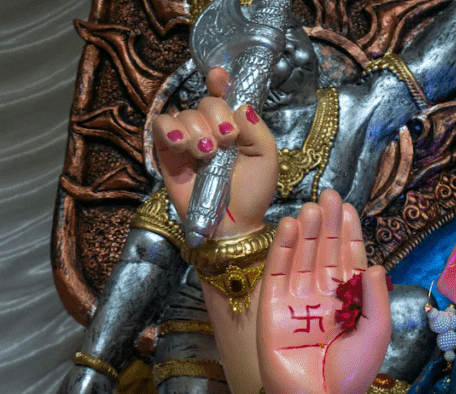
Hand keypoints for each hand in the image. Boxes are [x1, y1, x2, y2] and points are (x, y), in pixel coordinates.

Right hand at [153, 67, 277, 238]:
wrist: (233, 223)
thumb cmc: (253, 193)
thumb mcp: (266, 158)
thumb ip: (257, 128)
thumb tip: (240, 105)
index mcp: (235, 126)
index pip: (224, 94)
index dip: (220, 81)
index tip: (219, 78)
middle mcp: (210, 129)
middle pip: (207, 102)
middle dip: (217, 117)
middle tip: (226, 140)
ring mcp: (188, 139)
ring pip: (185, 113)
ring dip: (197, 129)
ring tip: (208, 154)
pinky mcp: (167, 152)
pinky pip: (160, 125)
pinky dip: (170, 130)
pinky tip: (183, 145)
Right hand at [257, 190, 391, 393]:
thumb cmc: (352, 375)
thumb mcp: (376, 333)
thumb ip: (376, 298)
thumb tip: (376, 263)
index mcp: (349, 301)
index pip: (348, 259)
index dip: (348, 233)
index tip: (348, 208)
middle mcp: (323, 296)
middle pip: (325, 251)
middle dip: (327, 224)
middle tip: (328, 196)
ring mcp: (297, 301)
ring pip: (302, 258)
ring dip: (307, 232)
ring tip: (311, 207)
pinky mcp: (273, 310)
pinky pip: (278, 274)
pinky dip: (284, 250)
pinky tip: (291, 228)